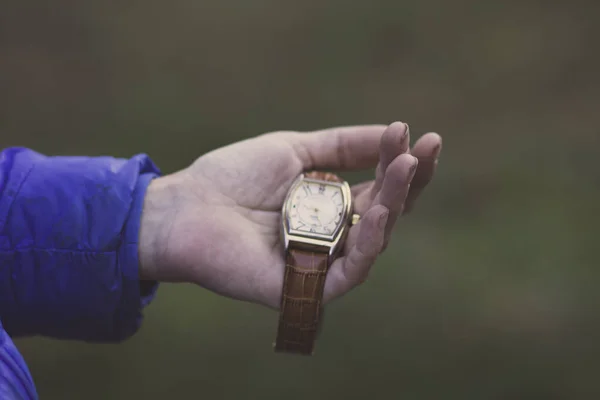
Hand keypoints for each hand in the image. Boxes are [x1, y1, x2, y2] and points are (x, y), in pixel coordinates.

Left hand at [139, 122, 441, 308]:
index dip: (404, 164)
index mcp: (331, 204)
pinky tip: (381, 214)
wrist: (185, 207)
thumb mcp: (295, 149)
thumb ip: (343, 145)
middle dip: (407, 180)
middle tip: (423, 149)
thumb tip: (395, 132)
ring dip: (394, 203)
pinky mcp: (307, 287)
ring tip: (405, 168)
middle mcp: (333, 234)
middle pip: (386, 212)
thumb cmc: (233, 177)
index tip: (422, 135)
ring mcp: (322, 261)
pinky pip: (350, 272)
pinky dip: (369, 244)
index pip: (380, 187)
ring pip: (374, 241)